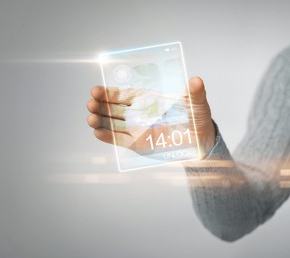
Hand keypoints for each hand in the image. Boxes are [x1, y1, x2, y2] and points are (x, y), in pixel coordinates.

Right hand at [87, 77, 215, 157]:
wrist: (199, 142)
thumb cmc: (197, 118)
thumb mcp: (197, 103)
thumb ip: (195, 93)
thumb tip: (197, 80)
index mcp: (147, 99)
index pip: (123, 94)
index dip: (108, 92)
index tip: (95, 90)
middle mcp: (138, 113)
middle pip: (113, 107)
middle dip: (100, 105)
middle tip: (91, 103)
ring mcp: (136, 129)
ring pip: (112, 123)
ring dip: (99, 120)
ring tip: (91, 118)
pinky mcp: (137, 144)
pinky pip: (118, 140)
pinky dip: (107, 136)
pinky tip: (97, 132)